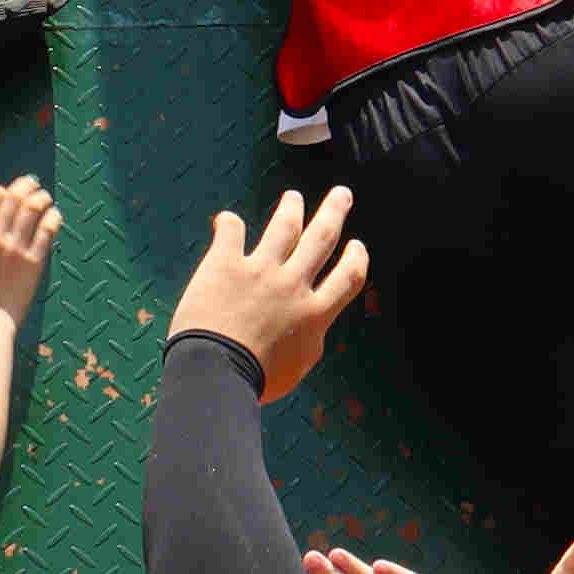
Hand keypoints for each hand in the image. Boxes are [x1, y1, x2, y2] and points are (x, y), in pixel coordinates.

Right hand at [0, 174, 58, 324]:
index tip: (7, 192)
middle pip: (12, 197)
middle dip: (24, 185)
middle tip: (32, 183)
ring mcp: (15, 248)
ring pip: (32, 208)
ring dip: (41, 197)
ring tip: (45, 198)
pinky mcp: (34, 260)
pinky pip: (47, 229)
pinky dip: (53, 217)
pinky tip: (55, 215)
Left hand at [168, 187, 366, 400]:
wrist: (217, 373)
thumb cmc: (258, 380)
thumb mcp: (299, 364)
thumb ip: (309, 337)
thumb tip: (314, 325)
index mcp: (315, 313)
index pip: (347, 277)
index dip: (355, 257)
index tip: (356, 245)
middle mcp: (293, 285)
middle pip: (321, 238)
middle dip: (334, 212)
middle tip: (341, 194)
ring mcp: (260, 271)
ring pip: (283, 227)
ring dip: (290, 208)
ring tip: (292, 197)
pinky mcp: (225, 264)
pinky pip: (231, 232)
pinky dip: (228, 223)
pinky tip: (225, 219)